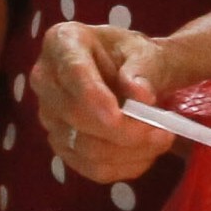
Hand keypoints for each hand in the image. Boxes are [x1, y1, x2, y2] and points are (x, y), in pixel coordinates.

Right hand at [37, 8, 210, 184]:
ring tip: (162, 140)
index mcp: (63, 42)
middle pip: (75, 115)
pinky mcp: (61, 144)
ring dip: (129, 152)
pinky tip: (146, 154)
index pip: (72, 72)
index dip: (94, 98)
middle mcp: (45, 79)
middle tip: (164, 132)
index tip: (120, 116)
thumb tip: (139, 95)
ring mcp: (49, 115)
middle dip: (123, 131)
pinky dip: (123, 167)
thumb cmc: (136, 58)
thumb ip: (147, 68)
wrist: (132, 78)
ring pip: (84, 147)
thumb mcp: (149, 52)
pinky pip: (90, 168)